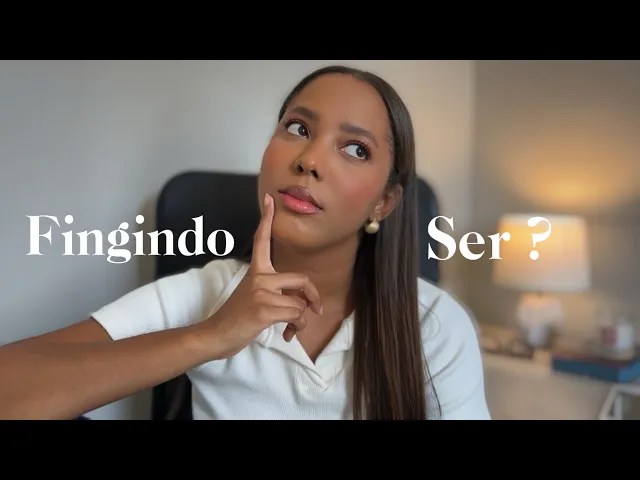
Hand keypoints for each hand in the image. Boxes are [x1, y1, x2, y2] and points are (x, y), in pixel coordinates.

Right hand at [204, 193, 321, 359]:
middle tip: (315, 309)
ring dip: (302, 319)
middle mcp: (259, 278)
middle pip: (301, 279)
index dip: (267, 218)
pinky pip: (296, 314)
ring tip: (291, 328)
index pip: (261, 240)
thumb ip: (277, 293)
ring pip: (300, 302)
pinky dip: (297, 326)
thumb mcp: (255, 297)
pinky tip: (286, 333)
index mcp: (255, 271)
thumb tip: (303, 303)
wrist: (216, 335)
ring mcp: (261, 292)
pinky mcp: (264, 309)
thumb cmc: (237, 319)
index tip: (270, 199)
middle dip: (313, 297)